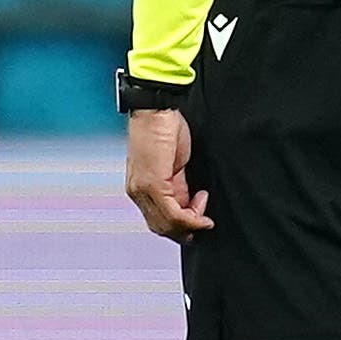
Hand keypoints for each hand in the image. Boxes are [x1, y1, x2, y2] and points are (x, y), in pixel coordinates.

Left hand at [124, 102, 211, 240]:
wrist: (155, 110)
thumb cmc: (163, 130)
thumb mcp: (174, 165)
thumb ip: (178, 187)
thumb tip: (187, 204)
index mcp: (140, 188)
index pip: (158, 220)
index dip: (181, 225)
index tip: (199, 216)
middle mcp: (137, 192)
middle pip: (161, 227)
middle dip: (186, 229)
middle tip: (203, 219)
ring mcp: (142, 190)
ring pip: (166, 224)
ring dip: (190, 223)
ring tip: (203, 210)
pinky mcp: (152, 184)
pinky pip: (172, 212)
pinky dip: (191, 216)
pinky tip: (202, 205)